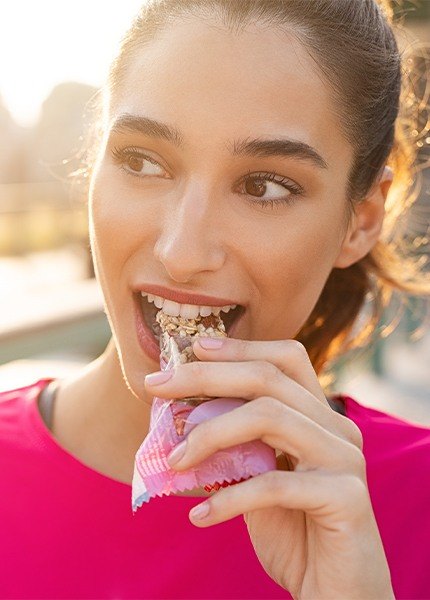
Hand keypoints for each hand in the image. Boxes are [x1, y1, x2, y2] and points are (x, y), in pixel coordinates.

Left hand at [144, 338, 394, 598]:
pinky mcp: (346, 497)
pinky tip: (199, 516)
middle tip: (156, 386)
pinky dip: (228, 499)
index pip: (285, 359)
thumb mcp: (257, 478)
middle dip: (206, 377)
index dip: (240, 347)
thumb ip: (235, 446)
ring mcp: (346, 459)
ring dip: (210, 435)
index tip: (193, 347)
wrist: (334, 591)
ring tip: (174, 462)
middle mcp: (337, 427)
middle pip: (268, 379)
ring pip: (270, 418)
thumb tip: (180, 416)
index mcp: (319, 415)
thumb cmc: (293, 530)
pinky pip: (274, 485)